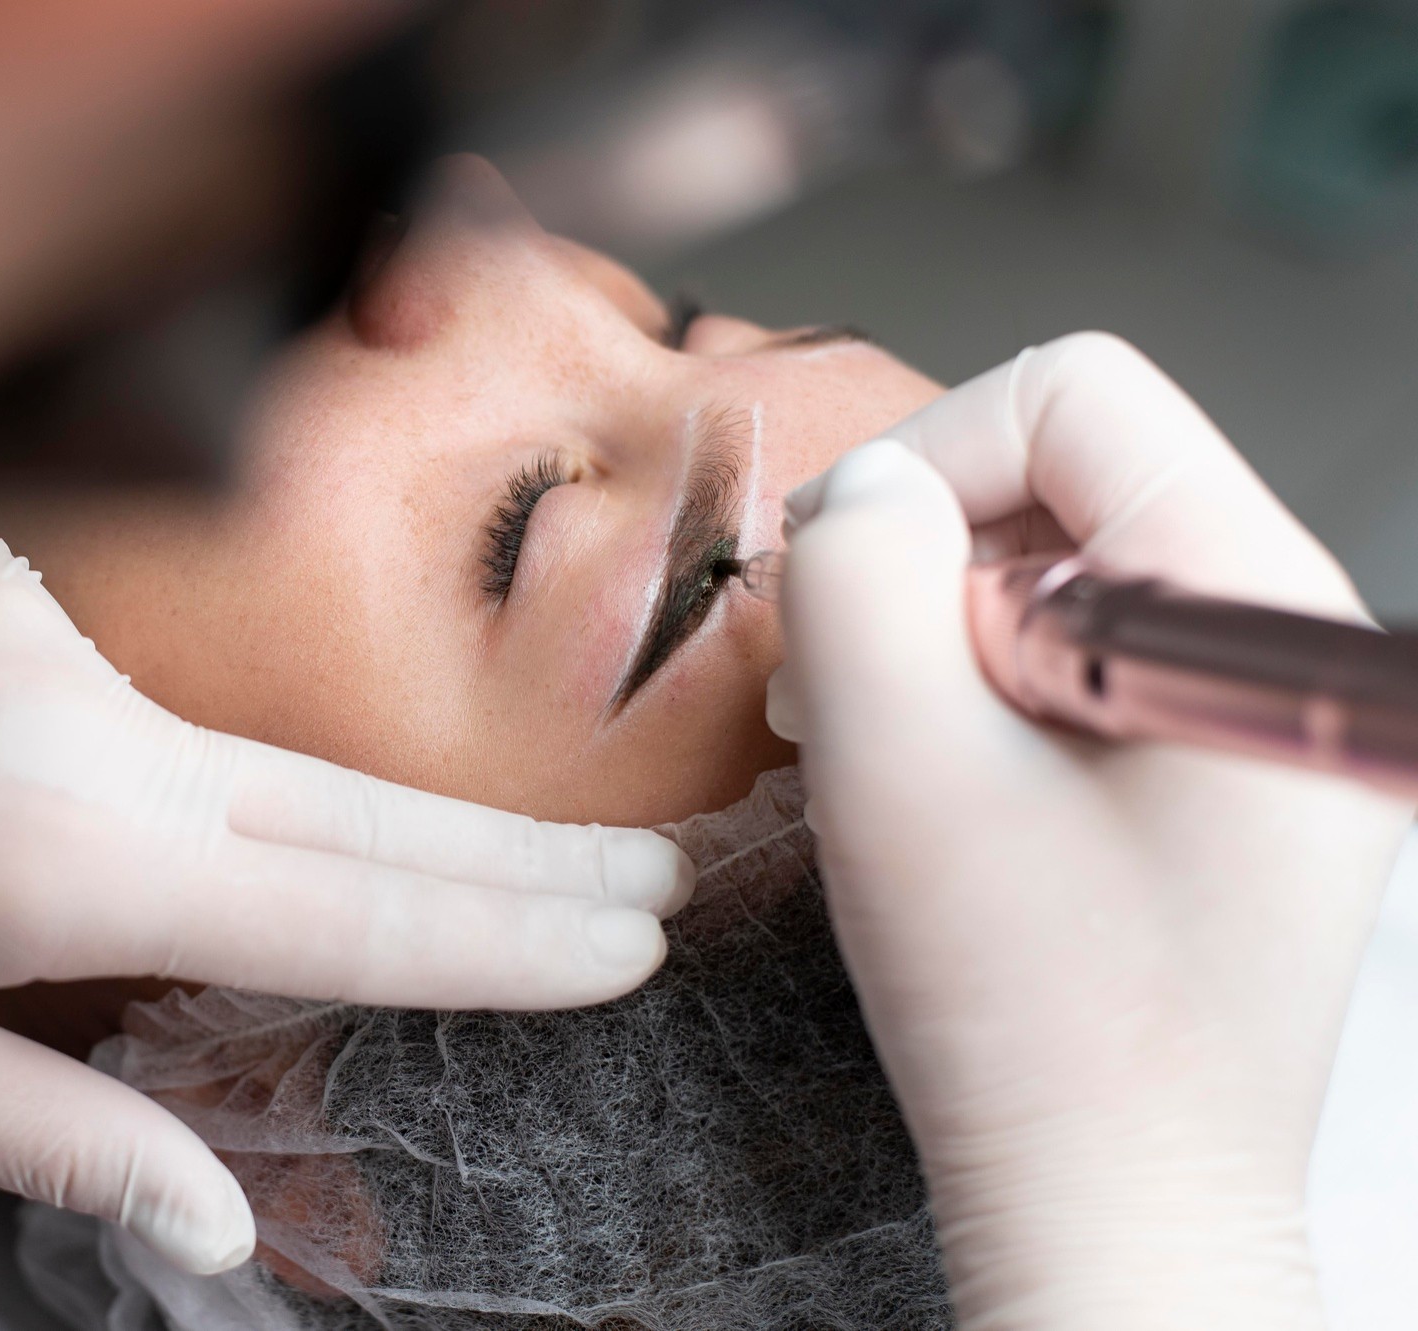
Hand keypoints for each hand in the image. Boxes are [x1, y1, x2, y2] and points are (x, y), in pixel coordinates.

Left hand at [0, 523, 689, 1274]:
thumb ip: (69, 1140)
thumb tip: (224, 1223)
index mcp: (53, 850)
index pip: (335, 907)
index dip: (496, 935)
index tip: (629, 938)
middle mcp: (75, 708)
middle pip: (346, 802)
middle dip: (513, 855)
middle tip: (656, 877)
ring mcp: (38, 612)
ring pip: (232, 752)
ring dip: (319, 826)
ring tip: (382, 887)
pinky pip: (128, 692)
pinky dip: (153, 768)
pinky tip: (61, 812)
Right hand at [765, 334, 1411, 1329]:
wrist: (1115, 1210)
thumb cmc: (1033, 1024)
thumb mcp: (899, 771)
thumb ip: (855, 579)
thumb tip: (860, 493)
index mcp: (1246, 604)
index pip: (1071, 396)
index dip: (923, 462)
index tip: (838, 589)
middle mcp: (1277, 634)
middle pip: (1064, 480)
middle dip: (920, 568)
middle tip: (836, 695)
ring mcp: (1247, 709)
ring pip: (1058, 571)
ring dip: (934, 639)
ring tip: (872, 752)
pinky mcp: (1213, 772)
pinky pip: (1076, 662)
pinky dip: (976, 698)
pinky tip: (925, 783)